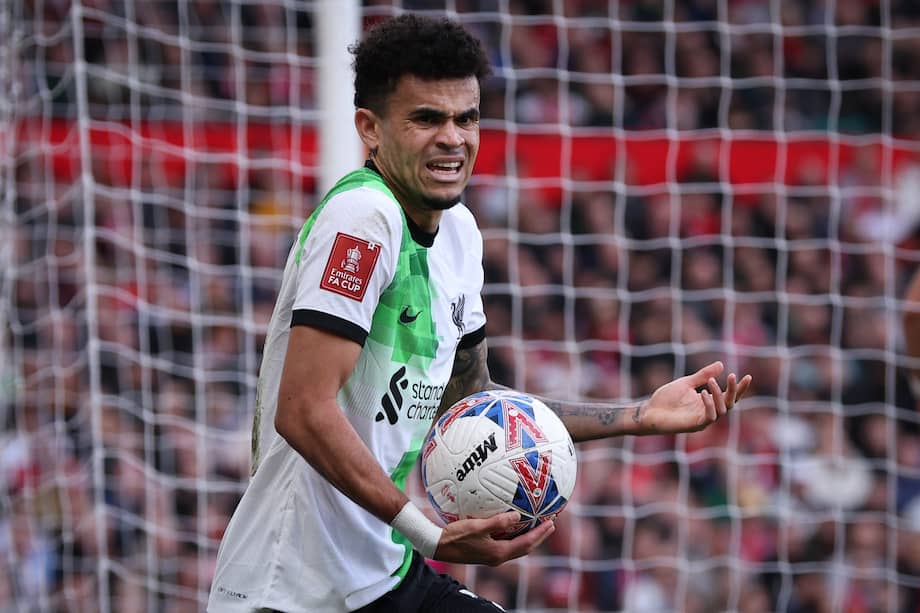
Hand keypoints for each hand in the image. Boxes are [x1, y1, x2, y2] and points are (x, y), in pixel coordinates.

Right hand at [432, 511, 554, 565]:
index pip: (527, 543)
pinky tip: (512, 527)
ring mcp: (491, 556)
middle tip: (549, 524)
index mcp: (499, 552)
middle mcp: (498, 557)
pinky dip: (516, 537)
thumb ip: (498, 522)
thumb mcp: (477, 526)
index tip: (551, 522)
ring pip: (517, 548)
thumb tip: (517, 516)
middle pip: (525, 548)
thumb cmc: (455, 536)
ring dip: (529, 537)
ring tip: (536, 525)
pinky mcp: (485, 552)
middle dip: (539, 537)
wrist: (437, 546)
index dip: (540, 534)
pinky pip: (507, 545)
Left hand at [639, 361, 751, 434]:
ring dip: (718, 395)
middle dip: (734, 390)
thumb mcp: (686, 383)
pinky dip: (709, 405)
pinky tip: (703, 393)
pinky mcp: (695, 425)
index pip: (729, 396)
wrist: (649, 411)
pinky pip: (709, 417)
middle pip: (730, 403)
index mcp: (708, 402)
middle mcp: (708, 411)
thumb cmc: (666, 398)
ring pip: (721, 410)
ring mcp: (702, 420)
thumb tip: (721, 365)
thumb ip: (703, 376)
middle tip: (732, 376)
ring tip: (710, 382)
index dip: (739, 388)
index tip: (748, 376)